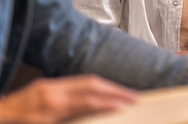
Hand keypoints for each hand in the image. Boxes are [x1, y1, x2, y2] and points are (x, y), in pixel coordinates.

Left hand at [0, 75, 136, 123]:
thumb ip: (71, 118)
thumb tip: (94, 112)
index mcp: (51, 106)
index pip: (89, 100)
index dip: (110, 101)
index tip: (126, 104)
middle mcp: (51, 91)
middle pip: (91, 84)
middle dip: (114, 89)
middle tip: (132, 95)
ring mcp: (47, 86)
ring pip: (84, 79)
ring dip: (106, 85)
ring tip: (121, 92)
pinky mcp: (44, 85)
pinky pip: (75, 81)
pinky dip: (92, 85)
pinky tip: (100, 91)